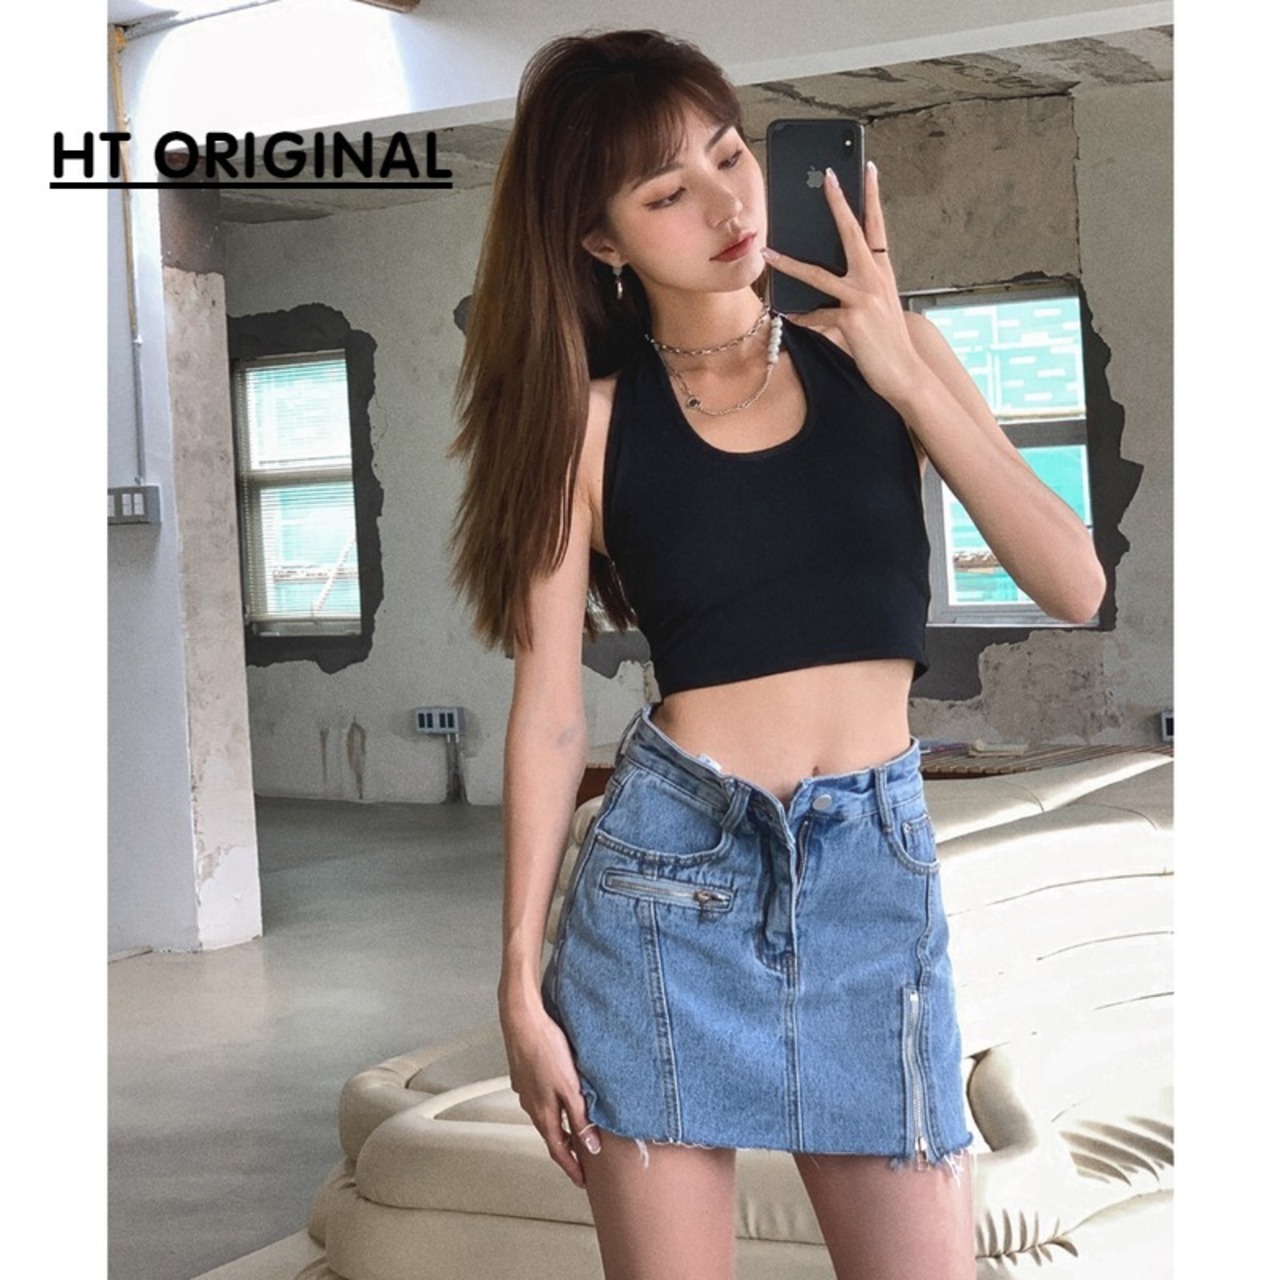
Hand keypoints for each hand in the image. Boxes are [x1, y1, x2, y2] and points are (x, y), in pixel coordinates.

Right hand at [501, 1000, 599, 1186]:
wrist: (523, 1020)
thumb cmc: (546, 1049)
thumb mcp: (570, 1087)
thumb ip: (580, 1117)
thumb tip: (590, 1146)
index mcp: (543, 1113)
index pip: (558, 1150)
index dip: (572, 1168)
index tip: (582, 1181)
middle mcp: (531, 1105)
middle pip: (551, 1134)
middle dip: (567, 1148)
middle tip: (582, 1159)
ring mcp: (526, 1089)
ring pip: (545, 1115)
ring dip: (560, 1125)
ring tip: (575, 1128)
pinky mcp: (525, 1074)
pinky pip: (541, 1097)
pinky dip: (553, 1105)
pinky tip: (561, 1095)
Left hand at [762, 162, 925, 407]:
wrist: (904, 373)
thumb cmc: (886, 342)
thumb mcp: (875, 308)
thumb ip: (854, 291)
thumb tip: (820, 284)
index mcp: (882, 272)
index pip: (876, 226)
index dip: (872, 196)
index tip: (868, 169)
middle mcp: (874, 278)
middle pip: (853, 232)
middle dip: (839, 203)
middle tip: (828, 177)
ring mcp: (863, 297)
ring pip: (819, 274)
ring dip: (790, 263)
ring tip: (768, 252)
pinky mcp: (851, 319)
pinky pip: (816, 316)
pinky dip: (801, 317)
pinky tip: (788, 315)